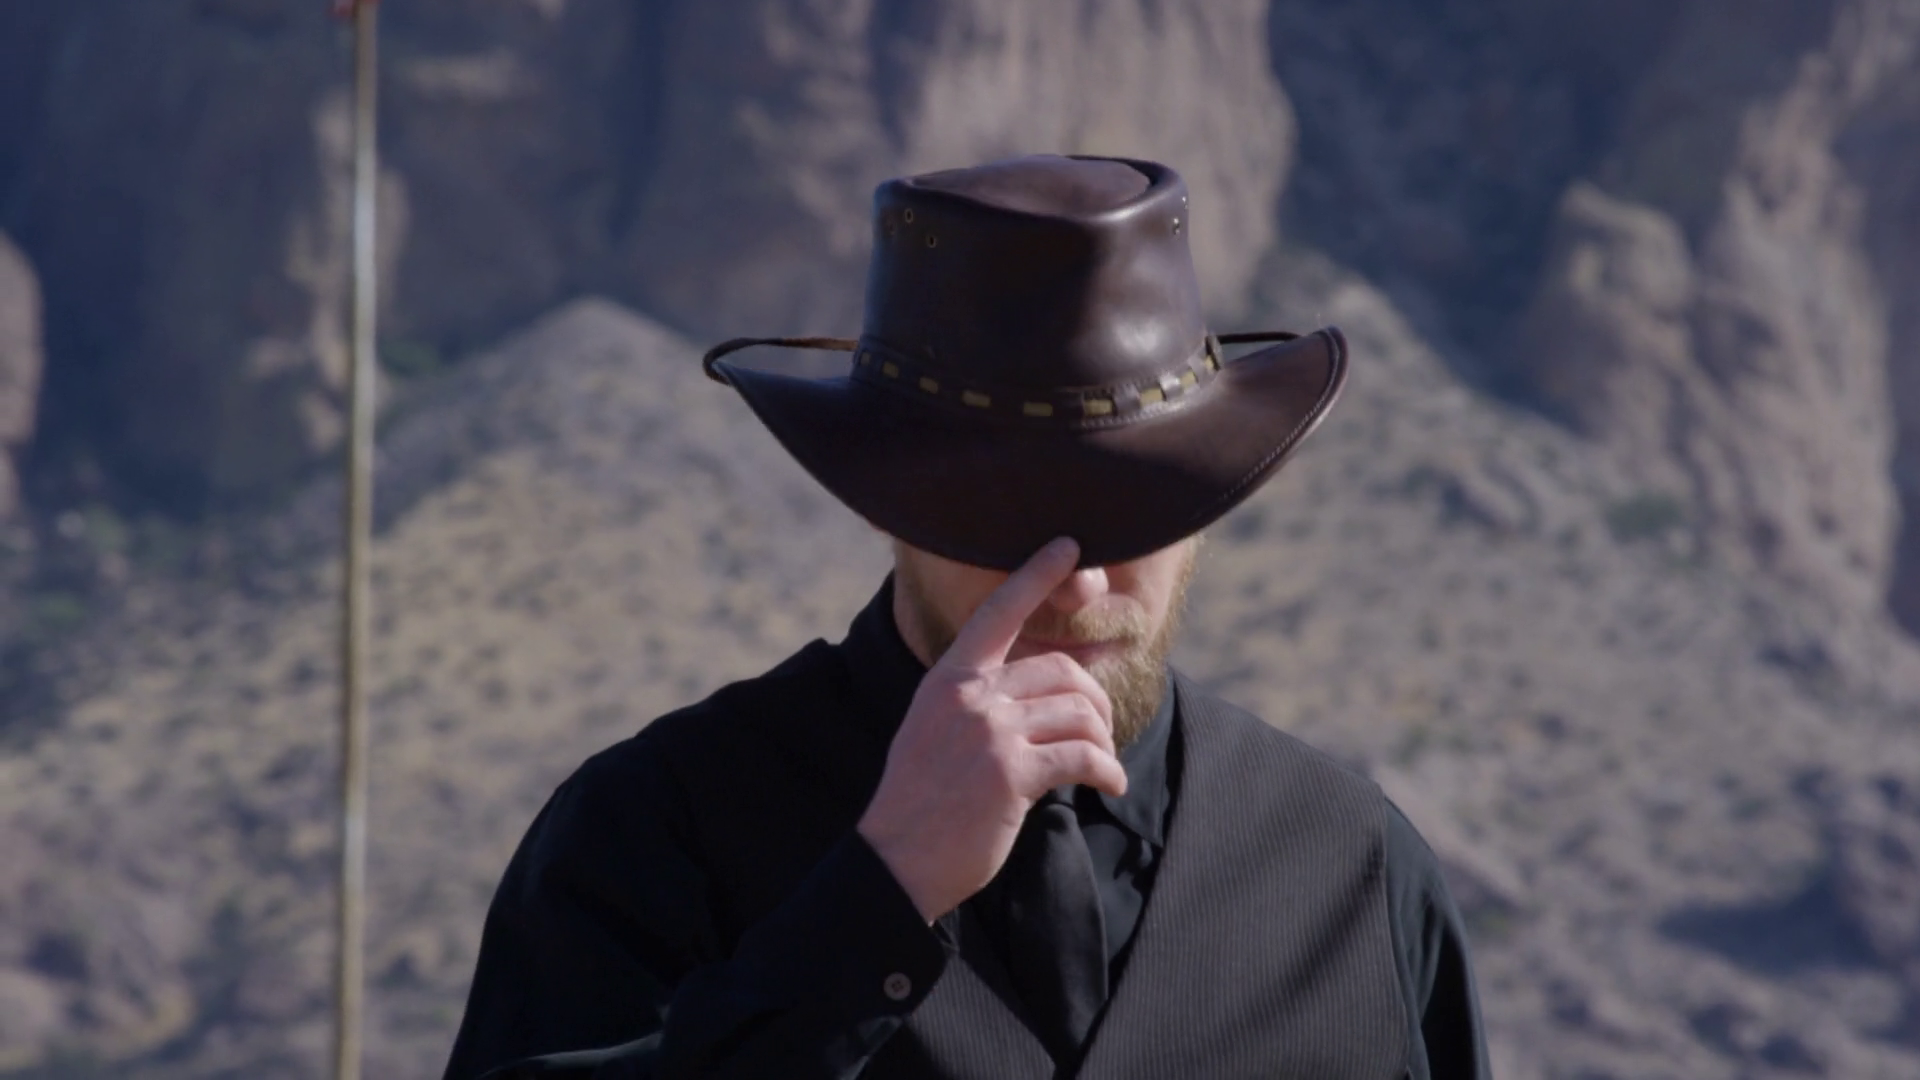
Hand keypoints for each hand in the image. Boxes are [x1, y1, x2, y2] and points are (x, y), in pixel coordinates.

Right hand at [857, 537, 1126, 922]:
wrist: (895, 859)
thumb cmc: (920, 799)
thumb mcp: (935, 729)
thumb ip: (979, 701)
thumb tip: (1046, 688)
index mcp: (948, 679)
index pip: (997, 612)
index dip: (1036, 575)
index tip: (1068, 546)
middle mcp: (970, 697)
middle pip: (1061, 670)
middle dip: (1094, 698)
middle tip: (1100, 730)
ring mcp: (989, 733)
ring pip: (1079, 711)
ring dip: (1103, 738)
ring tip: (1103, 762)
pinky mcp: (1011, 774)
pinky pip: (1083, 756)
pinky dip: (1108, 771)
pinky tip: (1111, 784)